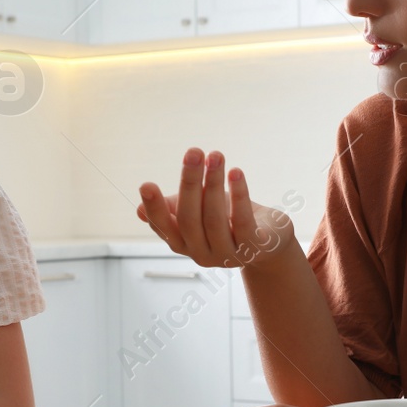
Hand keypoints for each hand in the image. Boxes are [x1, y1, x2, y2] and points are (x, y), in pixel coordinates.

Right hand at [137, 148, 293, 272]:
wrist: (268, 244)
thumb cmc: (227, 220)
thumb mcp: (198, 212)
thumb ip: (172, 208)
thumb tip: (139, 211)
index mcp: (183, 243)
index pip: (163, 226)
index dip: (154, 207)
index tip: (146, 185)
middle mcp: (201, 253)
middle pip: (189, 218)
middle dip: (190, 183)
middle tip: (193, 152)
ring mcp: (227, 255)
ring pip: (215, 218)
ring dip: (215, 183)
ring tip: (215, 155)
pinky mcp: (253, 248)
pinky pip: (243, 221)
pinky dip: (239, 195)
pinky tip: (236, 172)